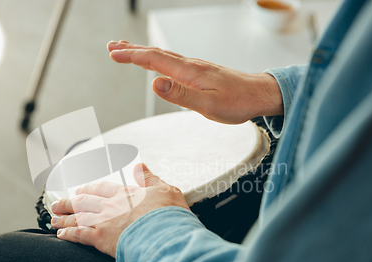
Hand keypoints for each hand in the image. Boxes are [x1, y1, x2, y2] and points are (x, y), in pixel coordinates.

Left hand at [50, 163, 188, 257]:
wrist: (166, 235)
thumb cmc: (169, 214)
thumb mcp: (165, 189)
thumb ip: (149, 179)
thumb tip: (140, 166)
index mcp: (126, 193)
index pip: (102, 188)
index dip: (90, 189)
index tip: (81, 190)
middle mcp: (111, 206)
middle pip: (84, 201)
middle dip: (69, 202)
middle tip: (58, 204)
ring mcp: (104, 222)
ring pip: (78, 217)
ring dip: (64, 217)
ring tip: (53, 218)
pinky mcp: (101, 240)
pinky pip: (79, 235)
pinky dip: (68, 234)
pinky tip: (60, 234)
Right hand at [107, 40, 282, 123]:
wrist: (259, 93)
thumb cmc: (238, 102)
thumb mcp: (208, 105)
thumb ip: (180, 95)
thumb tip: (155, 83)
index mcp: (189, 72)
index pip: (154, 60)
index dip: (132, 56)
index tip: (113, 54)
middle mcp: (190, 65)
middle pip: (155, 54)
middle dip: (131, 50)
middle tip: (112, 47)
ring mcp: (195, 67)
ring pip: (163, 56)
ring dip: (142, 53)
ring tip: (127, 51)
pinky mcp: (199, 72)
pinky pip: (172, 61)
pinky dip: (156, 59)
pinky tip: (155, 63)